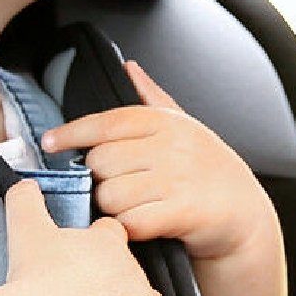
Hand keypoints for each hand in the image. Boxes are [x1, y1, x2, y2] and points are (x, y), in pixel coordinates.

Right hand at [2, 179, 166, 295]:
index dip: (101, 244)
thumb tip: (24, 185)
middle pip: (132, 271)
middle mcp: (131, 268)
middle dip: (114, 282)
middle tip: (85, 295)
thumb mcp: (25, 227)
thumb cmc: (36, 278)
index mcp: (107, 241)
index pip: (115, 233)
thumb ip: (26, 200)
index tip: (85, 256)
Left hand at [41, 61, 277, 260]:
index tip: (49, 143)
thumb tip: (128, 66)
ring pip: (110, 195)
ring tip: (135, 208)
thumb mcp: (185, 126)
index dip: (72, 132)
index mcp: (166, 122)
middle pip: (100, 162)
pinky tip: (144, 225)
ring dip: (114, 208)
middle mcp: (171, 146)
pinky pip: (131, 221)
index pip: (106, 122)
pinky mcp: (182, 211)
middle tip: (120, 187)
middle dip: (101, 179)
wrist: (246, 215)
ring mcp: (177, 178)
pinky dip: (130, 229)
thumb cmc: (210, 171)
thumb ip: (152, 97)